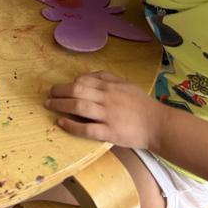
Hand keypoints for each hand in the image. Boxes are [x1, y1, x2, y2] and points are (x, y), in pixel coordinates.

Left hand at [44, 71, 165, 150]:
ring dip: (60, 105)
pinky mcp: (110, 133)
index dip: (67, 84)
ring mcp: (108, 116)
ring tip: (49, 105)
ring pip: (79, 107)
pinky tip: (61, 123)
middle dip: (59, 92)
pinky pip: (86, 129)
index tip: (59, 88)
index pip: (83, 81)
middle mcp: (107, 99)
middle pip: (77, 91)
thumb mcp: (125, 84)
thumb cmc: (141, 104)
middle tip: (48, 95)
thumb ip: (106, 77)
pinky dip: (71, 125)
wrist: (159, 125)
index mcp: (110, 87)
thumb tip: (86, 75)